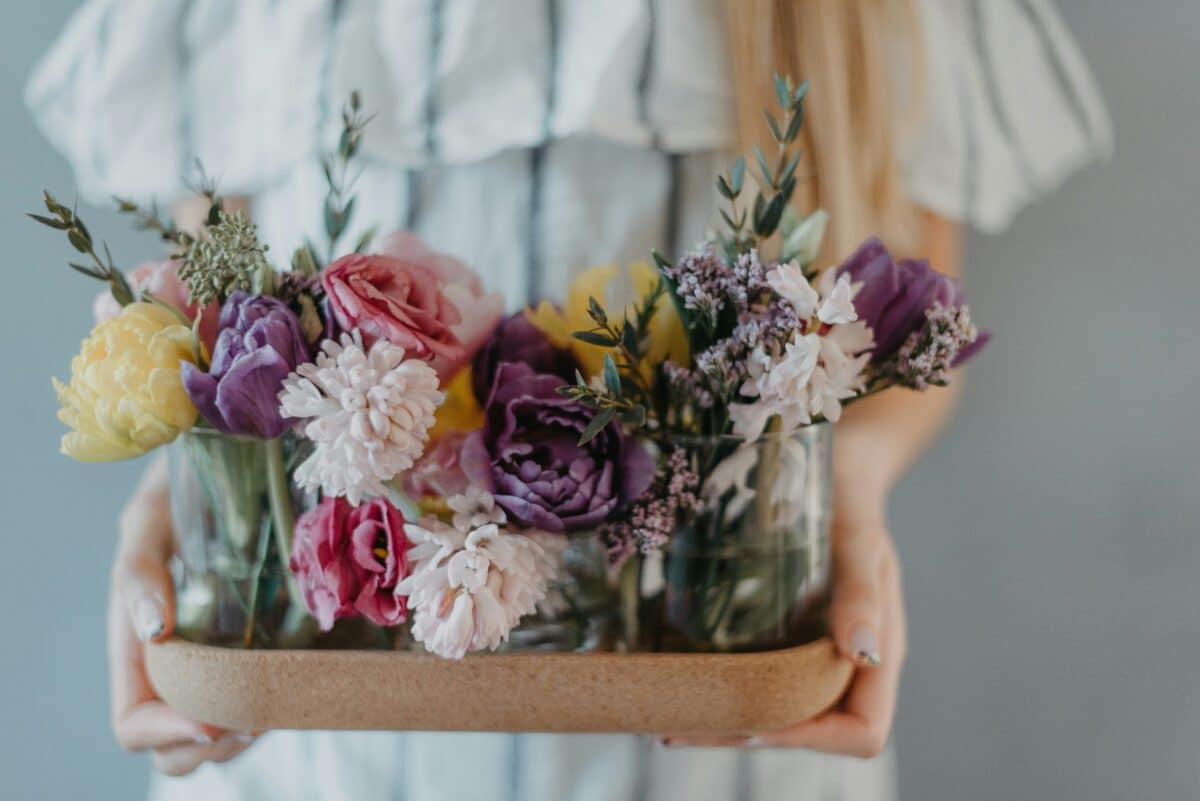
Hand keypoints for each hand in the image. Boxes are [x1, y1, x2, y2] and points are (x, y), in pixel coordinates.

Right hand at [110, 458, 257, 775]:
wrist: (229, 467)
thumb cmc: (180, 491)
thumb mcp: (150, 518)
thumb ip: (139, 570)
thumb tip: (154, 631)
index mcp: (134, 646)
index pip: (133, 721)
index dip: (165, 732)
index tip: (212, 719)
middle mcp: (172, 665)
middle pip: (176, 747)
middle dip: (213, 746)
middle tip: (256, 720)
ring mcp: (214, 663)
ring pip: (219, 735)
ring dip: (244, 736)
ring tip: (276, 707)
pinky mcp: (254, 651)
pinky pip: (256, 702)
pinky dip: (272, 709)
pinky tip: (295, 686)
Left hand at [664, 512, 906, 757]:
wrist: (838, 470)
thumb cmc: (850, 499)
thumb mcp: (856, 538)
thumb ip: (861, 590)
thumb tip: (861, 652)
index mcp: (881, 650)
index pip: (862, 731)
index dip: (812, 738)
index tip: (753, 723)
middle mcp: (851, 663)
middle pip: (812, 732)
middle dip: (749, 736)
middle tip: (680, 730)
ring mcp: (820, 652)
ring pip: (783, 714)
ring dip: (730, 724)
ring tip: (669, 721)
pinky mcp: (792, 638)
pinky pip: (766, 680)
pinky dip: (728, 691)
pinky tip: (685, 684)